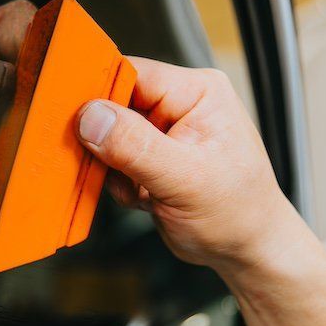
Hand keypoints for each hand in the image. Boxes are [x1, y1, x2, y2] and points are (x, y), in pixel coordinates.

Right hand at [75, 57, 315, 278]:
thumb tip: (92, 117)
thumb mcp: (186, 180)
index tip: (79, 121)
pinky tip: (145, 197)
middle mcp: (179, 104)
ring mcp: (163, 131)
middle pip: (114, 102)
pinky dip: (118, 183)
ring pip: (107, 135)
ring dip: (113, 168)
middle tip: (117, 168)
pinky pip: (112, 160)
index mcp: (198, 92)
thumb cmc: (239, 215)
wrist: (245, 252)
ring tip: (143, 190)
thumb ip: (136, 146)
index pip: (133, 73)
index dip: (101, 94)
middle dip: (107, 141)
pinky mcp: (150, 156)